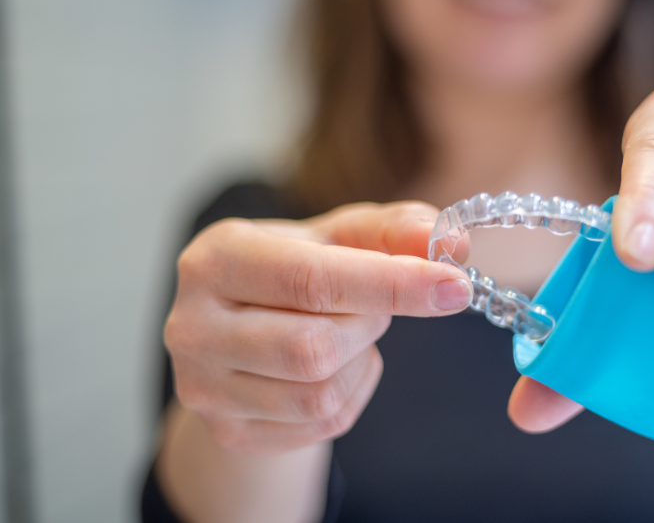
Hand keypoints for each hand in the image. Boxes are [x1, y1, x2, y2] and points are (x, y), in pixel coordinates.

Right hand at [164, 202, 472, 453]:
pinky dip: (351, 392)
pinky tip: (336, 367)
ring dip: (359, 361)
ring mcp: (202, 386)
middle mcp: (192, 324)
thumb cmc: (296, 273)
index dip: (392, 284)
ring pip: (318, 393)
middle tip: (372, 305)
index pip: (312, 279)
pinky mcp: (226, 430)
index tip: (454, 286)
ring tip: (347, 332)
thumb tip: (453, 242)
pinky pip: (320, 424)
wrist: (242, 330)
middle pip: (315, 347)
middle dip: (368, 325)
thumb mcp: (339, 236)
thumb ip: (396, 230)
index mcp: (217, 258)